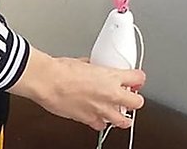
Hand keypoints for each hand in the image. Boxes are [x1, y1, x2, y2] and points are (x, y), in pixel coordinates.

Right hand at [8, 49, 145, 130]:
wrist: (48, 81)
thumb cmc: (61, 70)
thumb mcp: (81, 62)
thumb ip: (92, 67)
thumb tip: (92, 68)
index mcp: (111, 77)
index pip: (137, 78)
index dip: (137, 78)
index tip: (135, 79)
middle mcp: (110, 95)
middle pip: (138, 103)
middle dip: (135, 100)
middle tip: (129, 97)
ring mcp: (101, 110)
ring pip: (124, 121)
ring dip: (122, 117)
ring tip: (120, 114)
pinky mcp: (89, 120)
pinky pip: (100, 125)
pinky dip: (100, 122)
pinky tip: (97, 117)